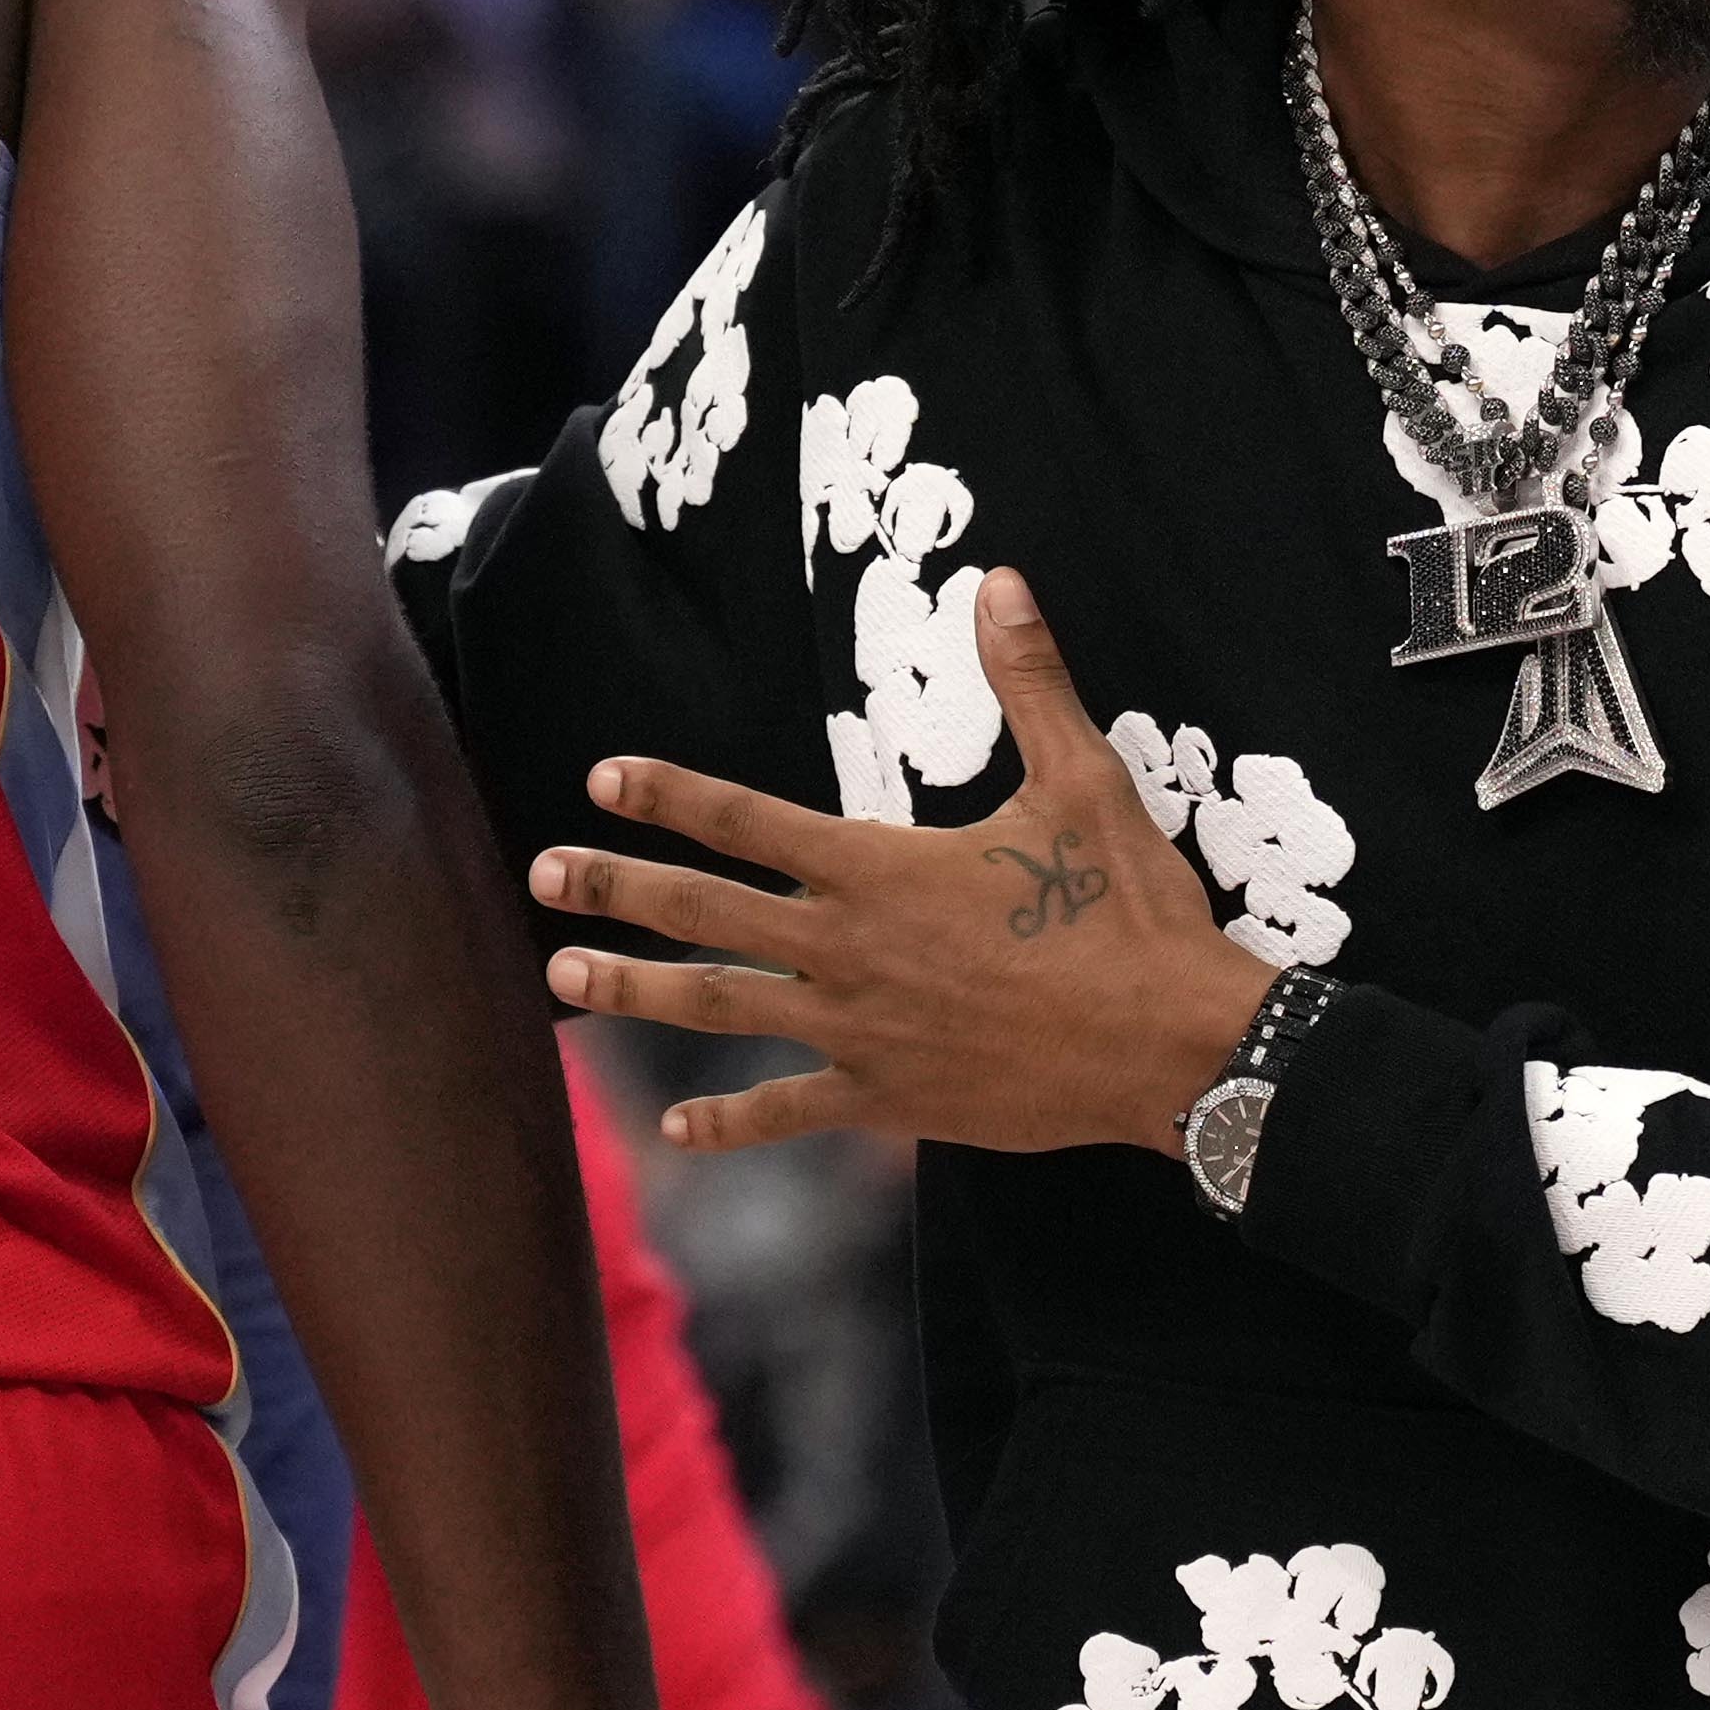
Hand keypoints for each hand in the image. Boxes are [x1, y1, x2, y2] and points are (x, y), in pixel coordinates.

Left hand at [534, 569, 1272, 1155]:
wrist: (1168, 1043)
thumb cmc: (1127, 910)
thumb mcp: (1084, 780)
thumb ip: (1029, 683)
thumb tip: (1000, 582)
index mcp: (882, 868)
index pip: (748, 821)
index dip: (670, 795)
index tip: (602, 778)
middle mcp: (849, 948)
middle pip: (706, 911)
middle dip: (615, 887)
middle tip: (540, 873)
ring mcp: (859, 1030)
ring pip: (721, 1006)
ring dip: (635, 990)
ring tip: (562, 978)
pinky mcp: (888, 1097)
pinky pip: (787, 1110)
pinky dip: (728, 1120)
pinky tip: (673, 1127)